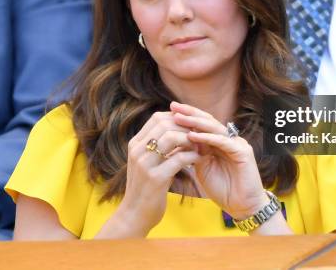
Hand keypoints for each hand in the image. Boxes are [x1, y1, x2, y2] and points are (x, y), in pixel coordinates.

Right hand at [101, 111, 198, 237]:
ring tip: (201, 146)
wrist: (134, 216)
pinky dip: (192, 156)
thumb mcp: (147, 163)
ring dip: (191, 139)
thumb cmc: (145, 188)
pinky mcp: (155, 179)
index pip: (157, 118)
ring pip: (172, 137)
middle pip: (165, 124)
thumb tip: (177, 128)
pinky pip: (179, 158)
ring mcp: (145, 164)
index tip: (192, 126)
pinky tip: (199, 159)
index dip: (177, 118)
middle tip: (200, 134)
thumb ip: (158, 146)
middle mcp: (137, 151)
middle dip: (186, 127)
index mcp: (135, 144)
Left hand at [170, 102, 268, 219]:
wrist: (242, 206)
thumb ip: (193, 153)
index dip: (186, 116)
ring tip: (179, 118)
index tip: (168, 111)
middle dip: (189, 113)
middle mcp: (228, 138)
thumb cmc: (222, 189)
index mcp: (219, 141)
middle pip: (208, 120)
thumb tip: (175, 141)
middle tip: (173, 106)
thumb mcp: (202, 168)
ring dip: (196, 122)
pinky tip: (194, 136)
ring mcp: (237, 143)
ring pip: (215, 128)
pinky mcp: (243, 152)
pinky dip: (208, 138)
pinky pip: (223, 142)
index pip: (202, 123)